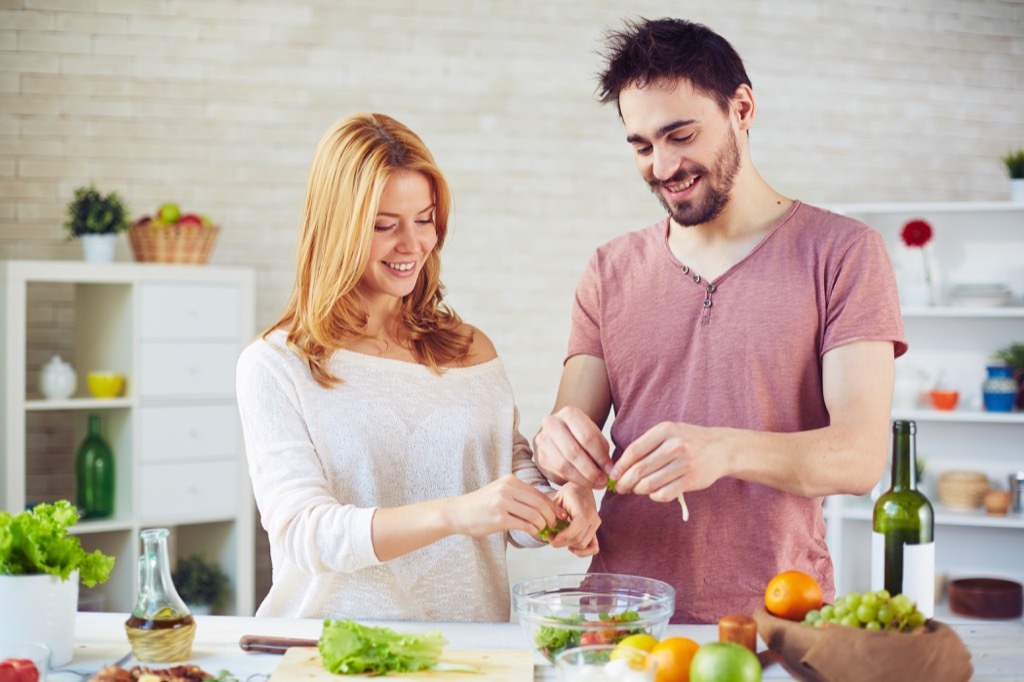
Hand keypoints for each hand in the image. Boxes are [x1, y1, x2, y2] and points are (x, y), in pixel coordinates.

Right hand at [446, 474, 562, 537]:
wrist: (457, 512)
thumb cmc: (480, 505)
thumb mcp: (500, 492)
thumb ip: (519, 495)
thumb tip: (544, 506)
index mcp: (510, 480)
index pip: (538, 493)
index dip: (552, 505)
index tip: (559, 515)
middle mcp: (507, 489)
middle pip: (539, 503)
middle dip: (551, 515)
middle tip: (555, 525)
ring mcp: (502, 503)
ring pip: (534, 514)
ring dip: (543, 524)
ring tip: (543, 529)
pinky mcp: (499, 518)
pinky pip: (524, 524)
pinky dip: (533, 529)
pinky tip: (534, 532)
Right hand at [534, 406, 611, 489]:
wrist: (559, 436)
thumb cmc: (581, 435)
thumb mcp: (594, 435)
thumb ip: (602, 450)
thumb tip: (609, 471)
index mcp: (569, 413)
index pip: (587, 437)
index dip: (600, 456)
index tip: (611, 469)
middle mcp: (552, 423)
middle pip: (574, 452)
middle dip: (591, 470)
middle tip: (604, 481)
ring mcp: (543, 440)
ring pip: (564, 465)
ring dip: (583, 478)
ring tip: (597, 483)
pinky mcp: (541, 456)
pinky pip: (559, 473)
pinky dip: (575, 480)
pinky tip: (585, 483)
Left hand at [546, 483, 600, 556]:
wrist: (581, 490)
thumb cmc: (568, 494)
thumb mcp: (558, 498)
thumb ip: (554, 512)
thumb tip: (550, 527)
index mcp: (582, 507)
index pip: (579, 524)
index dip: (566, 535)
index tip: (553, 538)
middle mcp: (592, 517)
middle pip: (578, 538)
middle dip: (561, 542)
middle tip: (549, 537)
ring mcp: (596, 525)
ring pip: (583, 544)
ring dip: (568, 545)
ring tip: (558, 539)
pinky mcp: (596, 531)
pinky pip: (593, 548)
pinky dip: (582, 551)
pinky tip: (571, 546)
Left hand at [611, 421, 725, 501]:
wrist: (721, 448)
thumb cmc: (689, 440)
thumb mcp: (669, 432)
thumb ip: (647, 444)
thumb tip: (621, 466)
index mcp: (665, 430)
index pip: (634, 450)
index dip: (620, 465)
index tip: (613, 474)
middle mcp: (675, 445)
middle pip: (640, 469)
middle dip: (625, 482)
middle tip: (620, 487)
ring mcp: (684, 463)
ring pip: (650, 484)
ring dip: (638, 490)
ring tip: (635, 490)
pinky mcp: (691, 480)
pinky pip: (664, 494)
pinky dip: (654, 496)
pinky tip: (652, 493)